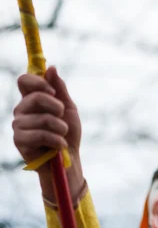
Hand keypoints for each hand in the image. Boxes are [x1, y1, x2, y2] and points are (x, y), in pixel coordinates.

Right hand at [12, 66, 84, 201]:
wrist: (69, 159)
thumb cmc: (68, 134)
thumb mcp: (68, 109)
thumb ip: (60, 89)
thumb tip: (51, 68)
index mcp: (32, 100)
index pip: (24, 81)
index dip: (38, 82)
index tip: (52, 91)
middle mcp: (22, 110)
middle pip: (34, 97)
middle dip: (56, 107)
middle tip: (63, 117)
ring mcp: (19, 126)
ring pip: (42, 118)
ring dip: (60, 128)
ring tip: (63, 135)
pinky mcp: (20, 141)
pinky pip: (40, 135)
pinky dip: (56, 140)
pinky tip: (59, 146)